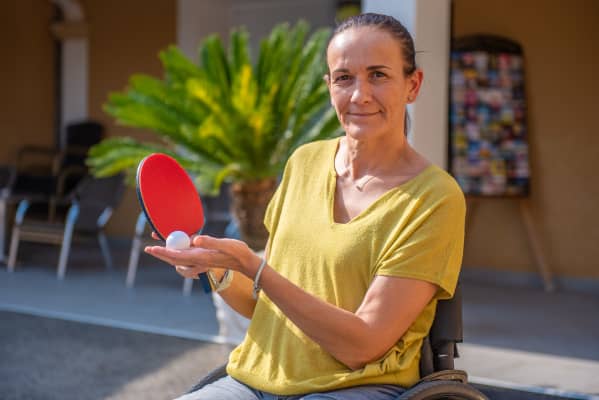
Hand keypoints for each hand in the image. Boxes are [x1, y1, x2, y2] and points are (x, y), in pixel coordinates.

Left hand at [144, 235, 261, 278]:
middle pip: (174, 258)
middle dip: (161, 253)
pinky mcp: (204, 256)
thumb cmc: (237, 252)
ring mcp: (200, 259)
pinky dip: (180, 249)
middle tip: (149, 248)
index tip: (150, 248)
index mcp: (200, 257)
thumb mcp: (226, 244)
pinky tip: (180, 242)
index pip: (176, 255)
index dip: (162, 252)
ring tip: (160, 244)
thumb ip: (211, 242)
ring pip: (179, 257)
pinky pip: (187, 254)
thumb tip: (195, 239)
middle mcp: (198, 260)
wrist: (246, 262)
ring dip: (169, 252)